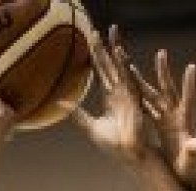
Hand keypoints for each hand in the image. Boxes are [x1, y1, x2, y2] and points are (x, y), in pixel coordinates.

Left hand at [72, 25, 148, 161]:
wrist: (128, 155)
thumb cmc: (113, 145)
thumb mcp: (90, 128)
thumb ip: (77, 115)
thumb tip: (61, 104)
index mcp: (110, 98)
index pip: (101, 72)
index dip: (95, 57)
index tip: (90, 41)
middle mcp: (119, 93)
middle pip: (109, 65)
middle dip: (103, 48)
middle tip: (95, 31)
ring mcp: (127, 94)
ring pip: (119, 67)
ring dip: (115, 49)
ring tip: (111, 32)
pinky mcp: (134, 99)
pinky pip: (128, 78)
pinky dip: (124, 65)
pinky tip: (119, 52)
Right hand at [130, 49, 195, 182]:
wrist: (185, 181)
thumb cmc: (190, 173)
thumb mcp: (191, 163)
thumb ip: (195, 153)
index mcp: (185, 125)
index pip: (189, 101)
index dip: (190, 85)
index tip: (192, 67)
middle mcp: (177, 118)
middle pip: (169, 92)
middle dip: (164, 73)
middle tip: (161, 53)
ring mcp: (168, 121)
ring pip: (154, 97)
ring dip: (144, 82)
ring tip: (132, 66)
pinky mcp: (160, 126)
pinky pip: (147, 108)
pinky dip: (138, 98)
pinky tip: (127, 89)